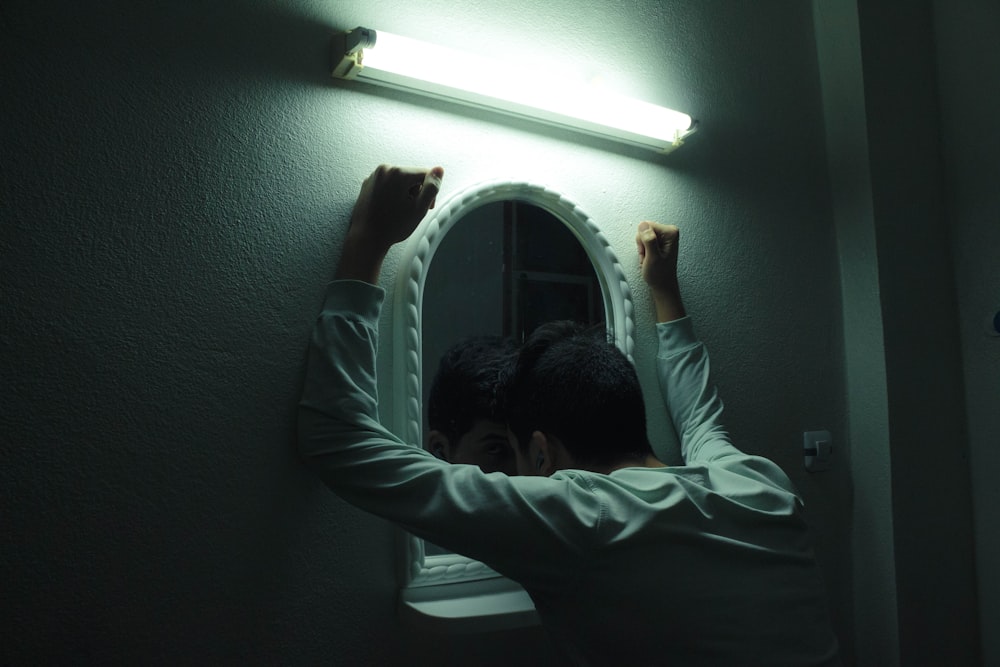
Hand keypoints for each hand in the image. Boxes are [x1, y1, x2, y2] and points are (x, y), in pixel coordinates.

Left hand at [336, 164, 444, 282]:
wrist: (366, 238)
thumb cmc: (392, 227)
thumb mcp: (420, 208)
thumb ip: (432, 187)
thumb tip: (439, 170)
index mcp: (398, 173)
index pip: (426, 174)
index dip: (429, 192)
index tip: (424, 207)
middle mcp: (384, 170)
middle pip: (412, 176)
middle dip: (415, 192)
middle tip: (410, 211)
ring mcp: (374, 176)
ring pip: (400, 181)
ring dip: (404, 194)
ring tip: (398, 211)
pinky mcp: (368, 184)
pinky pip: (387, 185)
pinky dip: (391, 195)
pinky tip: (389, 209)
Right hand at [635, 221, 685, 321]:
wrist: (663, 284)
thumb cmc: (660, 274)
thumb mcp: (653, 257)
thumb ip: (649, 240)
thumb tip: (644, 225)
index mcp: (670, 232)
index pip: (646, 225)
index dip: (642, 240)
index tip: (648, 251)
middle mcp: (669, 232)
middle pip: (644, 229)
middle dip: (642, 244)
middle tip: (648, 256)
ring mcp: (664, 237)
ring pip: (642, 236)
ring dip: (642, 249)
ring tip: (649, 258)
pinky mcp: (659, 241)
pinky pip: (644, 241)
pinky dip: (644, 250)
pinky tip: (649, 257)